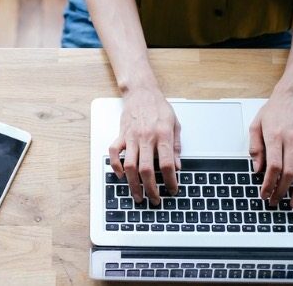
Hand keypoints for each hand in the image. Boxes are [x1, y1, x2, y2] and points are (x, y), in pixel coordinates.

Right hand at [109, 87, 181, 205]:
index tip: (173, 189)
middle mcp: (146, 137)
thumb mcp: (175, 124)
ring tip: (138, 196)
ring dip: (133, 184)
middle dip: (151, 189)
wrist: (141, 92)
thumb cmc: (158, 107)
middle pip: (146, 169)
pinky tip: (121, 175)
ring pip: (130, 165)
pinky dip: (116, 166)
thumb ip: (175, 146)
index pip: (167, 163)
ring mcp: (131, 137)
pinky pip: (114, 153)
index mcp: (162, 134)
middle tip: (154, 200)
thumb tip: (178, 166)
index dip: (170, 180)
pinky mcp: (121, 135)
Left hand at [249, 91, 292, 208]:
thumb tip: (256, 169)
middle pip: (289, 173)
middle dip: (281, 191)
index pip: (273, 166)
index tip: (264, 194)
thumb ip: (255, 147)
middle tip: (274, 201)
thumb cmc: (273, 111)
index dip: (269, 183)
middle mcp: (292, 141)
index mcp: (275, 137)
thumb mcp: (256, 125)